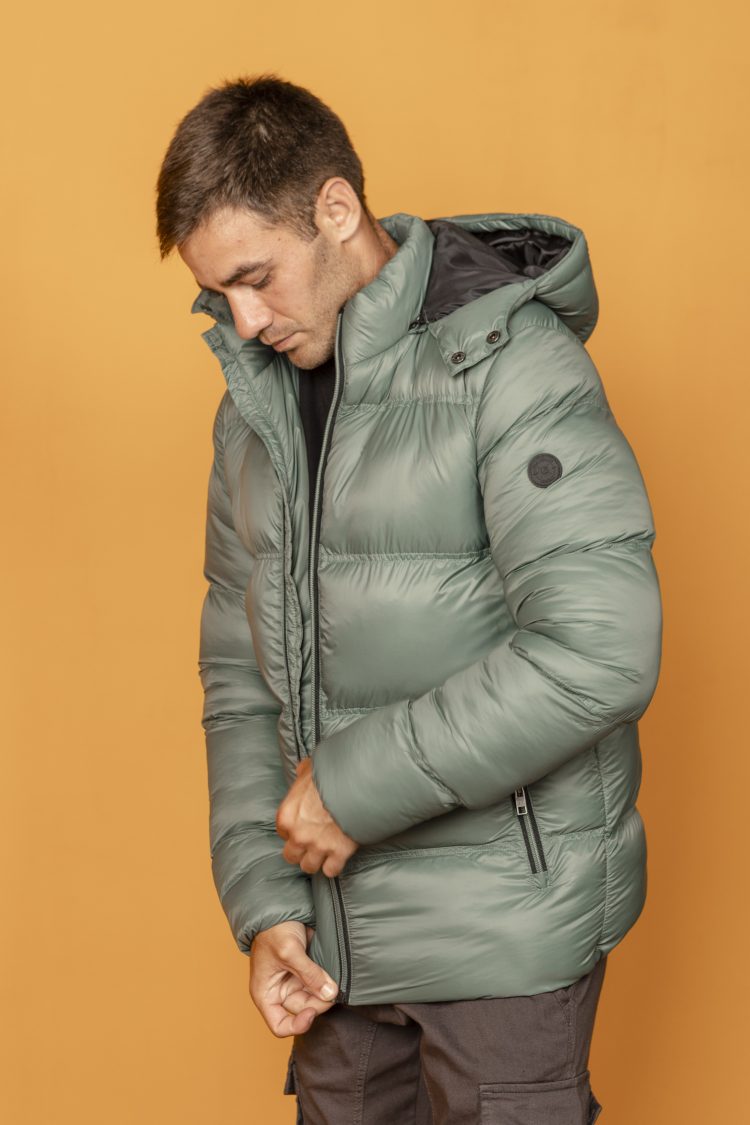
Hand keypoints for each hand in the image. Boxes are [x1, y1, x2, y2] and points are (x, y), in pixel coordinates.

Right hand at [249, 920, 337, 1036]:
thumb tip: (329, 994)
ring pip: (314, 998)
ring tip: (334, 980)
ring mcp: (294, 982)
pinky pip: (319, 985)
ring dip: (325, 993)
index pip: (280, 1026)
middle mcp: (279, 992)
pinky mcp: (306, 972)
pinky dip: (328, 983)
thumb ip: (309, 974)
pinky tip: (335, 976)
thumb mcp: (289, 952)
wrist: (281, 909)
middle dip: (318, 1003)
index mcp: (266, 994)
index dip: (297, 1025)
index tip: (312, 1011)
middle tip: (332, 990)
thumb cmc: (273, 930)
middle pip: (303, 1011)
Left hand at [275, 756, 359, 876]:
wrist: (355, 784)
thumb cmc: (331, 774)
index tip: (301, 827)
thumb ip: (302, 774)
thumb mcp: (310, 769)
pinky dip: (334, 866)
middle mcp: (299, 835)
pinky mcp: (339, 853)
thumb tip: (302, 770)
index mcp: (287, 815)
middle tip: (310, 844)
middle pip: (291, 856)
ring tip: (323, 854)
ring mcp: (318, 846)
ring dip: (316, 861)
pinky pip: (331, 871)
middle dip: (300, 851)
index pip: (282, 832)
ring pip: (309, 867)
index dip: (292, 830)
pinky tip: (337, 858)